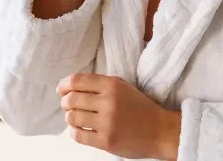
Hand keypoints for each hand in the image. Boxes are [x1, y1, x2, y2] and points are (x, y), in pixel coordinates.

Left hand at [57, 73, 180, 160]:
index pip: (77, 81)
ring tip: (75, 118)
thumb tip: (70, 87)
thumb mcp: (123, 87)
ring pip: (72, 117)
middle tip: (67, 105)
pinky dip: (74, 131)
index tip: (61, 90)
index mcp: (112, 85)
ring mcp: (107, 122)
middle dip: (65, 102)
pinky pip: (78, 135)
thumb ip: (100, 85)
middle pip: (71, 99)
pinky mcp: (106, 141)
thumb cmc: (140, 108)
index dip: (63, 85)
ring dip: (70, 117)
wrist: (161, 131)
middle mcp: (108, 102)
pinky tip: (79, 129)